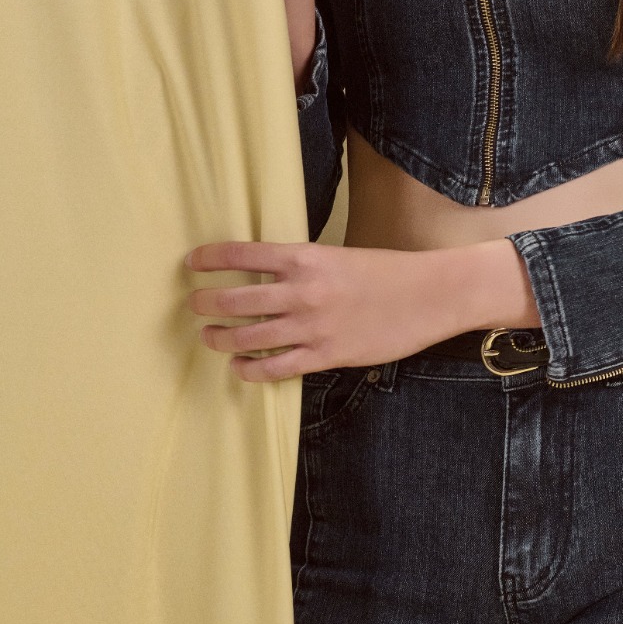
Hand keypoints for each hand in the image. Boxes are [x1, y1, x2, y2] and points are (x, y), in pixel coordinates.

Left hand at [184, 237, 542, 381]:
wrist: (430, 294)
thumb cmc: (388, 272)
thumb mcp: (340, 258)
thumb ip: (304, 268)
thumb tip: (269, 277)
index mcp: (306, 257)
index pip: (243, 254)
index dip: (211, 258)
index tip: (192, 262)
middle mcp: (303, 291)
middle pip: (236, 298)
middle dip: (206, 302)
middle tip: (194, 304)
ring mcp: (312, 326)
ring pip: (248, 336)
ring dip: (220, 337)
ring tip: (208, 336)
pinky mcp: (326, 355)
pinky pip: (276, 367)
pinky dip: (251, 369)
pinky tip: (240, 367)